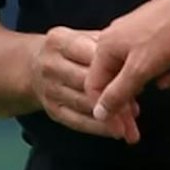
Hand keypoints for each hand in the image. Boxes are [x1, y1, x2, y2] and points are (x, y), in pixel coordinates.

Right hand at [29, 26, 139, 142]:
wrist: (30, 65)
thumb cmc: (69, 50)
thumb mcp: (83, 38)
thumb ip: (105, 48)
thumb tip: (135, 67)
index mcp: (60, 41)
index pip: (91, 56)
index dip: (115, 70)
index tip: (138, 81)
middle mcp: (50, 64)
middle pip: (86, 83)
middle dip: (114, 99)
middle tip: (136, 113)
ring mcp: (49, 88)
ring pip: (83, 105)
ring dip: (109, 118)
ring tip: (131, 128)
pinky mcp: (51, 109)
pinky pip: (76, 121)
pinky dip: (97, 128)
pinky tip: (115, 131)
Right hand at [85, 0, 169, 126]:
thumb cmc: (167, 33)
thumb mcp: (140, 68)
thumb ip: (118, 91)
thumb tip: (98, 113)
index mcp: (106, 45)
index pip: (93, 84)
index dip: (105, 111)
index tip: (119, 132)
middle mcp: (115, 39)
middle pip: (111, 80)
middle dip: (121, 108)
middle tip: (132, 133)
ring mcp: (134, 37)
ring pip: (128, 74)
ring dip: (135, 95)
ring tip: (140, 115)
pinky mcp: (153, 36)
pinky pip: (146, 64)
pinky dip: (154, 78)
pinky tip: (163, 83)